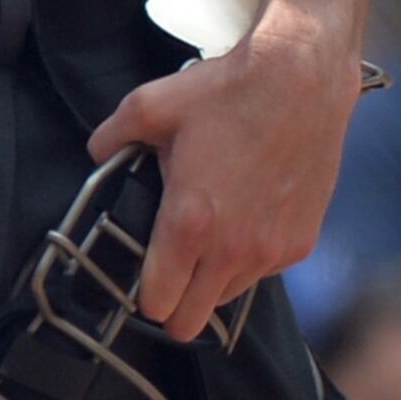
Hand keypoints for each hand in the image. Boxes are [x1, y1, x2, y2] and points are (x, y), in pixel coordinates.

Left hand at [86, 0, 360, 338]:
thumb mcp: (150, 107)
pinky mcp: (301, 242)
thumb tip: (98, 154)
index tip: (142, 279)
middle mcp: (233, 248)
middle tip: (169, 273)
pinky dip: (250, 259)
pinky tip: (246, 219)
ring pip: (228, 297)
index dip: (142, 296)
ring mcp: (271, 250)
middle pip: (190, 321)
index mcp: (189, 223)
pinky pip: (263, 271)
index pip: (156, 302)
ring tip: (210, 236)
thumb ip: (110, 139)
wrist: (302, 78)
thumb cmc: (226, 92)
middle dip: (173, 305)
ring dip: (212, 281)